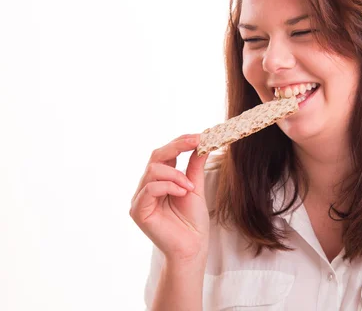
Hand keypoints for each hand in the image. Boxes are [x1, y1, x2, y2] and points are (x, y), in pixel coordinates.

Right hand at [130, 134, 209, 264]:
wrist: (192, 247)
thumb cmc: (193, 222)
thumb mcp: (195, 187)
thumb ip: (194, 166)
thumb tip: (201, 142)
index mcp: (159, 180)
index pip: (164, 153)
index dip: (180, 142)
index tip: (199, 136)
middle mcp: (146, 187)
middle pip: (156, 156)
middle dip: (177, 146)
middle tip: (197, 142)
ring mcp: (140, 199)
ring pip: (153, 170)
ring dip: (176, 174)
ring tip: (190, 186)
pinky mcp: (138, 211)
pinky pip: (150, 188)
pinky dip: (169, 186)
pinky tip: (182, 192)